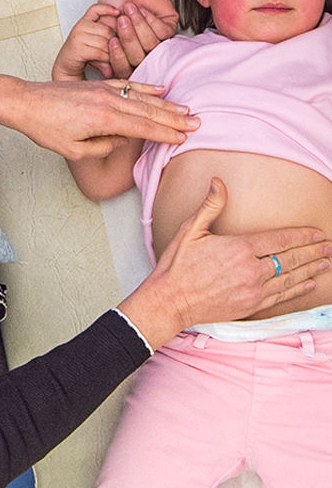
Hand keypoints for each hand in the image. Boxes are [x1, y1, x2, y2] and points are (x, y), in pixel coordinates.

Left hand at [0, 73, 198, 161]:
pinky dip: (145, 87)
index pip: (143, 128)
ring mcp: (103, 90)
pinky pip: (127, 85)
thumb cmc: (45, 128)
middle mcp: (108, 101)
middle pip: (149, 111)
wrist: (26, 102)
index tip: (184, 138)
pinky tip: (159, 89)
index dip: (166, 134)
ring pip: (141, 97)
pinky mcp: (97, 85)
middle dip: (174, 118)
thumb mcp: (74, 150)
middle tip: (197, 123)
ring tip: (186, 108)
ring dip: (165, 103)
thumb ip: (103, 147)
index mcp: (104, 120)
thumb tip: (124, 140)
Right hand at [52, 3, 119, 80]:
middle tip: (120, 51)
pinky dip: (106, 60)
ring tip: (114, 60)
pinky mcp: (77, 48)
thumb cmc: (82, 53)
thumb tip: (125, 34)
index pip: (95, 9)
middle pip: (107, 30)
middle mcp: (80, 26)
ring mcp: (78, 36)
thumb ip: (106, 34)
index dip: (107, 9)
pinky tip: (108, 64)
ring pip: (105, 43)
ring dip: (112, 53)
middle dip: (116, 42)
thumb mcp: (95, 41)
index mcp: (84, 22)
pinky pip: (99, 52)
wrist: (67, 65)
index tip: (118, 12)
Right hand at [107, 4, 172, 79]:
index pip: (125, 69)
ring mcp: (158, 41)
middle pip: (139, 59)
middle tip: (121, 21)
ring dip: (139, 26)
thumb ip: (103, 50)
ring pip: (152, 46)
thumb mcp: (102, 28)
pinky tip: (142, 9)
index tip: (112, 41)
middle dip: (129, 39)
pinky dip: (151, 20)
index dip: (118, 58)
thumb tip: (107, 72)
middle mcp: (143, 51)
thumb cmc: (114, 4)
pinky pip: (163, 32)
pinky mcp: (169, 27)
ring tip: (130, 10)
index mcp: (127, 56)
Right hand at [119, 178, 331, 348]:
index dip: (301, 236)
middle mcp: (251, 270)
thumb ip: (210, 206)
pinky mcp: (252, 306)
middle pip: (290, 259)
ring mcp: (254, 290)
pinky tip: (308, 283)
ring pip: (291, 278)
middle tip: (328, 246)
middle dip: (312, 252)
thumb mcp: (190, 230)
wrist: (171, 300)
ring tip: (326, 262)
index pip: (279, 240)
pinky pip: (282, 296)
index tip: (316, 233)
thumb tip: (218, 182)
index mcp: (239, 249)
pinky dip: (298, 289)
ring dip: (311, 269)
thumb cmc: (178, 265)